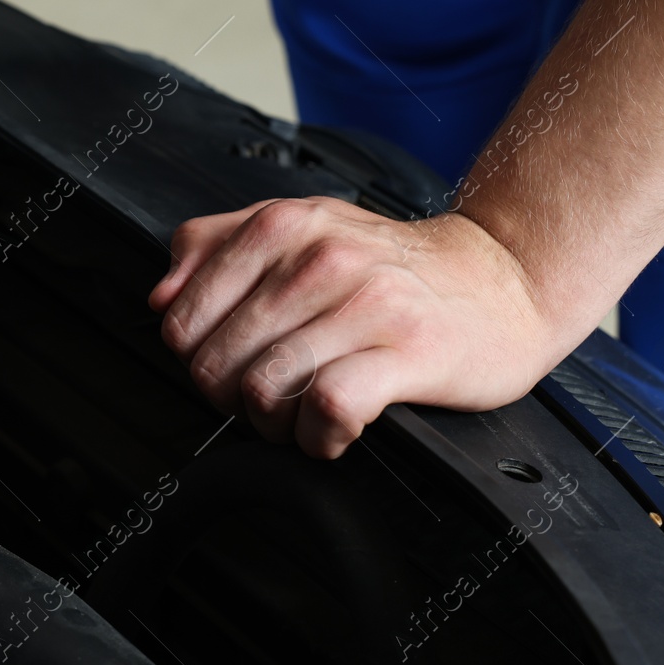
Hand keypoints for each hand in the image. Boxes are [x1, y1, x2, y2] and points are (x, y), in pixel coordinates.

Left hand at [149, 197, 570, 456]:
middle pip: (216, 362)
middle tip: (267, 398)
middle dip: (231, 399)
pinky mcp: (408, 352)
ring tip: (301, 418)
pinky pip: (328, 408)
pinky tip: (334, 432)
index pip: (182, 315)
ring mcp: (365, 303)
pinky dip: (319, 438)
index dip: (195, 359)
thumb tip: (160, 298)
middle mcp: (319, 258)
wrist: (502, 278)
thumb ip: (218, 248)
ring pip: (263, 388)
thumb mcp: (302, 230)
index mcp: (282, 226)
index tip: (229, 363)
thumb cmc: (395, 267)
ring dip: (274, 426)